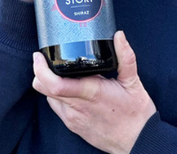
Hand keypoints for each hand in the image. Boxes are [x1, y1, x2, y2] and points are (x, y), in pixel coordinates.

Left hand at [32, 31, 156, 153]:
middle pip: (44, 89)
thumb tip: (119, 35)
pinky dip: (57, 95)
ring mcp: (73, 118)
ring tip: (60, 71)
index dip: (41, 69)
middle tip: (45, 58)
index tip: (39, 56)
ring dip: (48, 84)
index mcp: (91, 92)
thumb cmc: (136, 112)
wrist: (137, 141)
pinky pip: (57, 107)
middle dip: (40, 72)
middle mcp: (77, 107)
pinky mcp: (73, 125)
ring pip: (48, 98)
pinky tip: (70, 87)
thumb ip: (125, 56)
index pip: (56, 84)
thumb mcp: (133, 81)